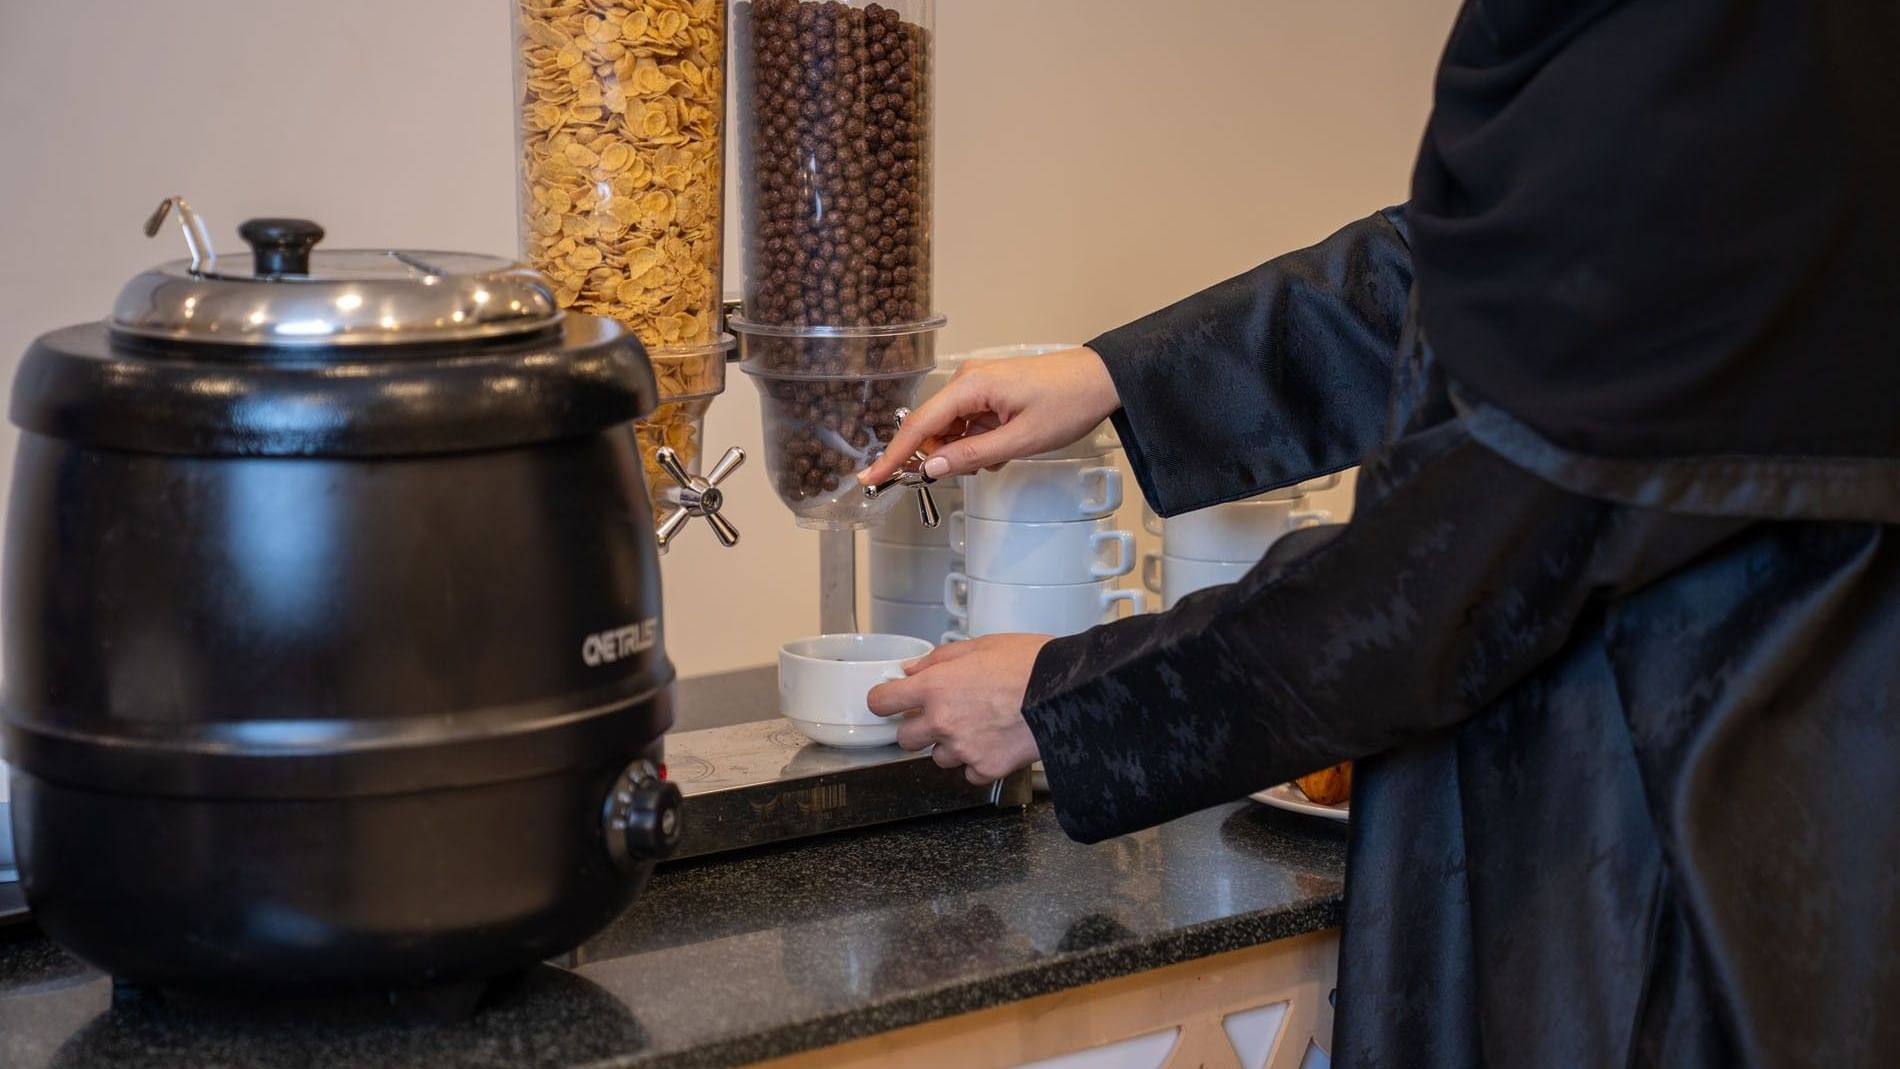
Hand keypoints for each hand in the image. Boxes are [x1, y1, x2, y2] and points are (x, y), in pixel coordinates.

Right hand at [856, 346, 1118, 485]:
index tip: (870, 479)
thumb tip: (929, 468)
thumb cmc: (1068, 403)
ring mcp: (977, 385)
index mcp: (970, 386)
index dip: (893, 456)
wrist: (1102, 379)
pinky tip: (1002, 448)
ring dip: (964, 452)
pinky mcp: (988, 391)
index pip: (919, 425)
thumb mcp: (1020, 440)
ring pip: (950, 429)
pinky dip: (976, 442)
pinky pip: (967, 424)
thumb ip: (971, 455)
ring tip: (1001, 456)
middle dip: (939, 457)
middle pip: (930, 428)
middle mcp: (966, 380)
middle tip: (970, 472)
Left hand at [866, 634, 1050, 784]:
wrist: (1069, 692)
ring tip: (979, 726)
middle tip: (943, 714)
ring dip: (950, 745)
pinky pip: (969, 773)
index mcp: (936, 686)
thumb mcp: (981, 645)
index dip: (884, 701)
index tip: (891, 700)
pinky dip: (977, 762)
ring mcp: (963, 749)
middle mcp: (942, 721)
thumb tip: (911, 669)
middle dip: (919, 727)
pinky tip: (995, 743)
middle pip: (905, 738)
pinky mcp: (986, 768)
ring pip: (938, 757)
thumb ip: (939, 659)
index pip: (882, 702)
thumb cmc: (1030, 663)